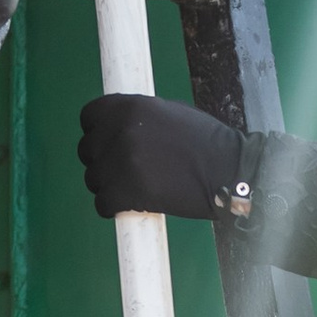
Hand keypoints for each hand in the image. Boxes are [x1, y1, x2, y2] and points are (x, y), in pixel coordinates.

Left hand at [77, 90, 246, 221]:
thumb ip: (139, 118)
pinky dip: (113, 208)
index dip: (96, 132)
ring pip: (93, 179)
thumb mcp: (169, 113)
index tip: (108, 144)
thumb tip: (116, 127)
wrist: (229, 171)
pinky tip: (131, 206)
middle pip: (87, 150)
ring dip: (108, 186)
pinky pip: (102, 204)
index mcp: (129, 107)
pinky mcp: (127, 192)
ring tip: (134, 189)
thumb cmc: (206, 143)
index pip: (88, 117)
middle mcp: (121, 131)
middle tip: (124, 172)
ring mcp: (122, 163)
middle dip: (102, 162)